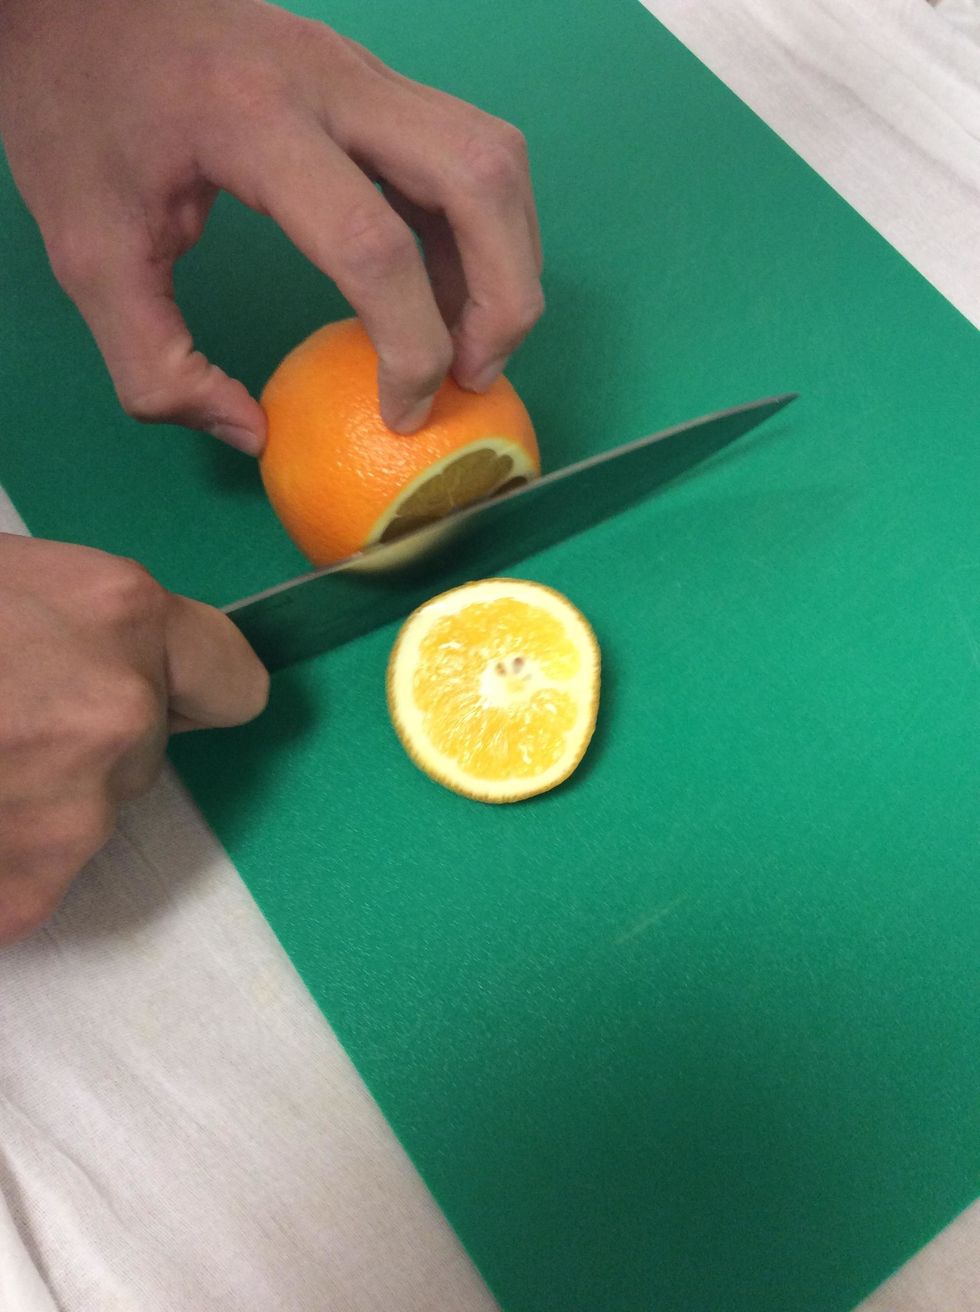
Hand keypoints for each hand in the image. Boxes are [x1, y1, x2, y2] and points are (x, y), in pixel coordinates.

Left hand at [0, 0, 543, 451]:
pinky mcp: (374, 78)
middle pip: (478, 181)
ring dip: (508, 260)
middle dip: (502, 299)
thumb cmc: (79, 112)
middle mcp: (331, 81)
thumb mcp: (85, 252)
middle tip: (474, 374)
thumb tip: (248, 433)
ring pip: (494, 158)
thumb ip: (156, 364)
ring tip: (474, 338)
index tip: (400, 412)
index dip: (409, 348)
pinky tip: (449, 286)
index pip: (373, 245)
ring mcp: (363, 70)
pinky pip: (466, 151)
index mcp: (253, 121)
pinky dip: (481, 229)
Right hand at [0, 534, 268, 943]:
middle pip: (144, 757)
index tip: (159, 700)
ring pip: (80, 824)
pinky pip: (21, 883)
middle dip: (81, 747)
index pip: (234, 682)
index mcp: (123, 617)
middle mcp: (122, 718)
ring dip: (25, 808)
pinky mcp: (20, 895)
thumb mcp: (5, 584)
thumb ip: (80, 633)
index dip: (189, 692)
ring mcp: (72, 815)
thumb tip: (127, 683)